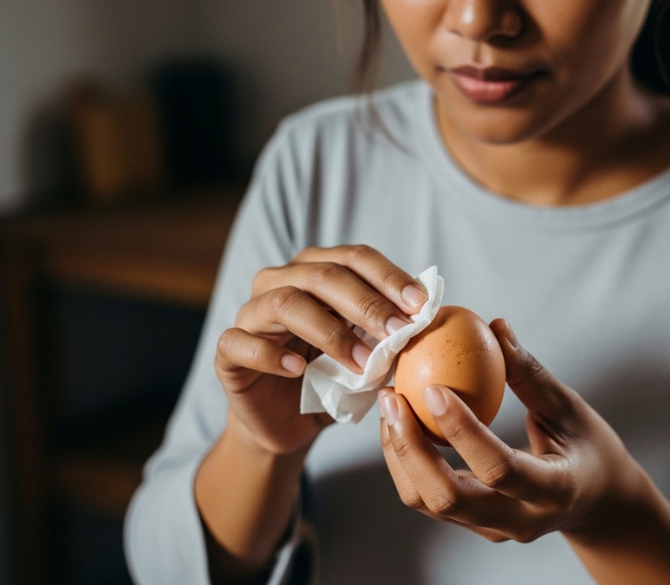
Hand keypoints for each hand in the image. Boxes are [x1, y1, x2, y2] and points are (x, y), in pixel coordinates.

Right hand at [215, 244, 428, 455]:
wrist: (291, 423)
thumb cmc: (333, 379)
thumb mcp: (368, 352)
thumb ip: (388, 331)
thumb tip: (430, 315)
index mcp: (316, 271)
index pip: (354, 258)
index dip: (388, 276)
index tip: (420, 304)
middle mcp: (280, 282)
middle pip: (322, 275)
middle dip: (366, 302)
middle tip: (398, 332)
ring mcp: (250, 314)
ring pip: (284, 303)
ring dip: (330, 332)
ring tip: (361, 363)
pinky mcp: (228, 351)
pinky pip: (240, 342)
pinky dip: (271, 355)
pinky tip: (298, 371)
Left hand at [379, 318, 636, 540]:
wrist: (598, 502)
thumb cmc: (589, 446)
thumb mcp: (570, 408)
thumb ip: (530, 374)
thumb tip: (496, 326)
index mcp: (554, 492)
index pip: (499, 468)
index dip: (462, 430)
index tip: (434, 387)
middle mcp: (519, 520)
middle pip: (448, 498)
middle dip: (410, 449)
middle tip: (393, 397)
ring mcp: (492, 528)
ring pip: (429, 502)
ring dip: (400, 454)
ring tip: (391, 405)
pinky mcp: (474, 524)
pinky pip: (429, 497)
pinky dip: (407, 461)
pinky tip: (402, 421)